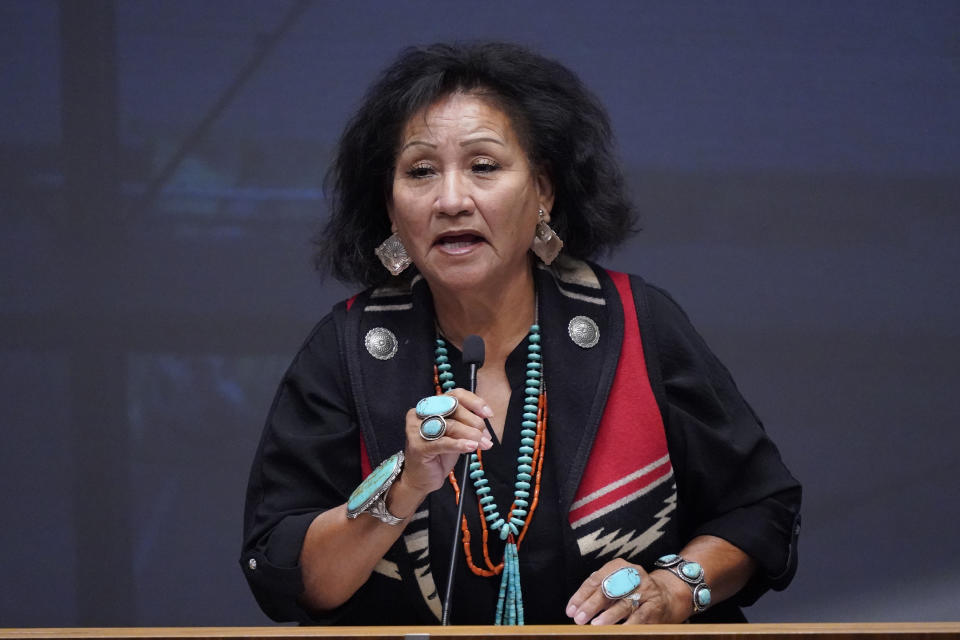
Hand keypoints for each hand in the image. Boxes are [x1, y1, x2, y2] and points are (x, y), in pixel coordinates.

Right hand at [398, 388, 493, 496]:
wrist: (421, 479)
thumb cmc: (438, 455)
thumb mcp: (455, 434)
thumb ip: (466, 423)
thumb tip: (486, 418)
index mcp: (430, 406)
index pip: (454, 395)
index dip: (474, 402)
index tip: (488, 414)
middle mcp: (420, 414)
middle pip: (453, 409)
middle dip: (474, 422)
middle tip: (486, 436)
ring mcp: (416, 430)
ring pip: (450, 426)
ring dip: (471, 435)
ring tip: (483, 444)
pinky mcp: (418, 447)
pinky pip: (443, 442)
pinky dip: (460, 444)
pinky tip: (471, 447)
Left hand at [565, 558, 693, 624]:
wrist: (666, 596)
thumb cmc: (631, 592)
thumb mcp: (614, 586)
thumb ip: (597, 593)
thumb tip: (575, 608)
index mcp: (619, 566)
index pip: (596, 579)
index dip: (581, 595)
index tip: (571, 610)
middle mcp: (633, 575)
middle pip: (609, 590)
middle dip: (591, 605)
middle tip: (579, 618)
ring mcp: (646, 590)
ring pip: (624, 603)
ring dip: (609, 615)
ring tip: (595, 624)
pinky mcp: (654, 606)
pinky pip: (640, 616)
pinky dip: (628, 625)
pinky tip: (619, 631)